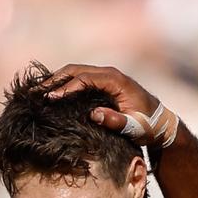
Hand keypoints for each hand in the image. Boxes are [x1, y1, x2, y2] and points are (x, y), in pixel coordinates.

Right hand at [46, 64, 172, 144]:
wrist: (161, 123)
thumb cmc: (148, 126)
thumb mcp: (134, 127)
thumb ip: (115, 121)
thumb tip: (93, 114)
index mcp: (117, 81)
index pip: (84, 79)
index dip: (66, 88)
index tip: (50, 99)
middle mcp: (110, 74)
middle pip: (76, 70)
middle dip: (55, 80)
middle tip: (36, 92)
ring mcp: (106, 76)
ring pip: (76, 71)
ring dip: (57, 80)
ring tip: (39, 91)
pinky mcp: (104, 83)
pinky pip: (80, 77)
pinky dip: (65, 82)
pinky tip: (52, 91)